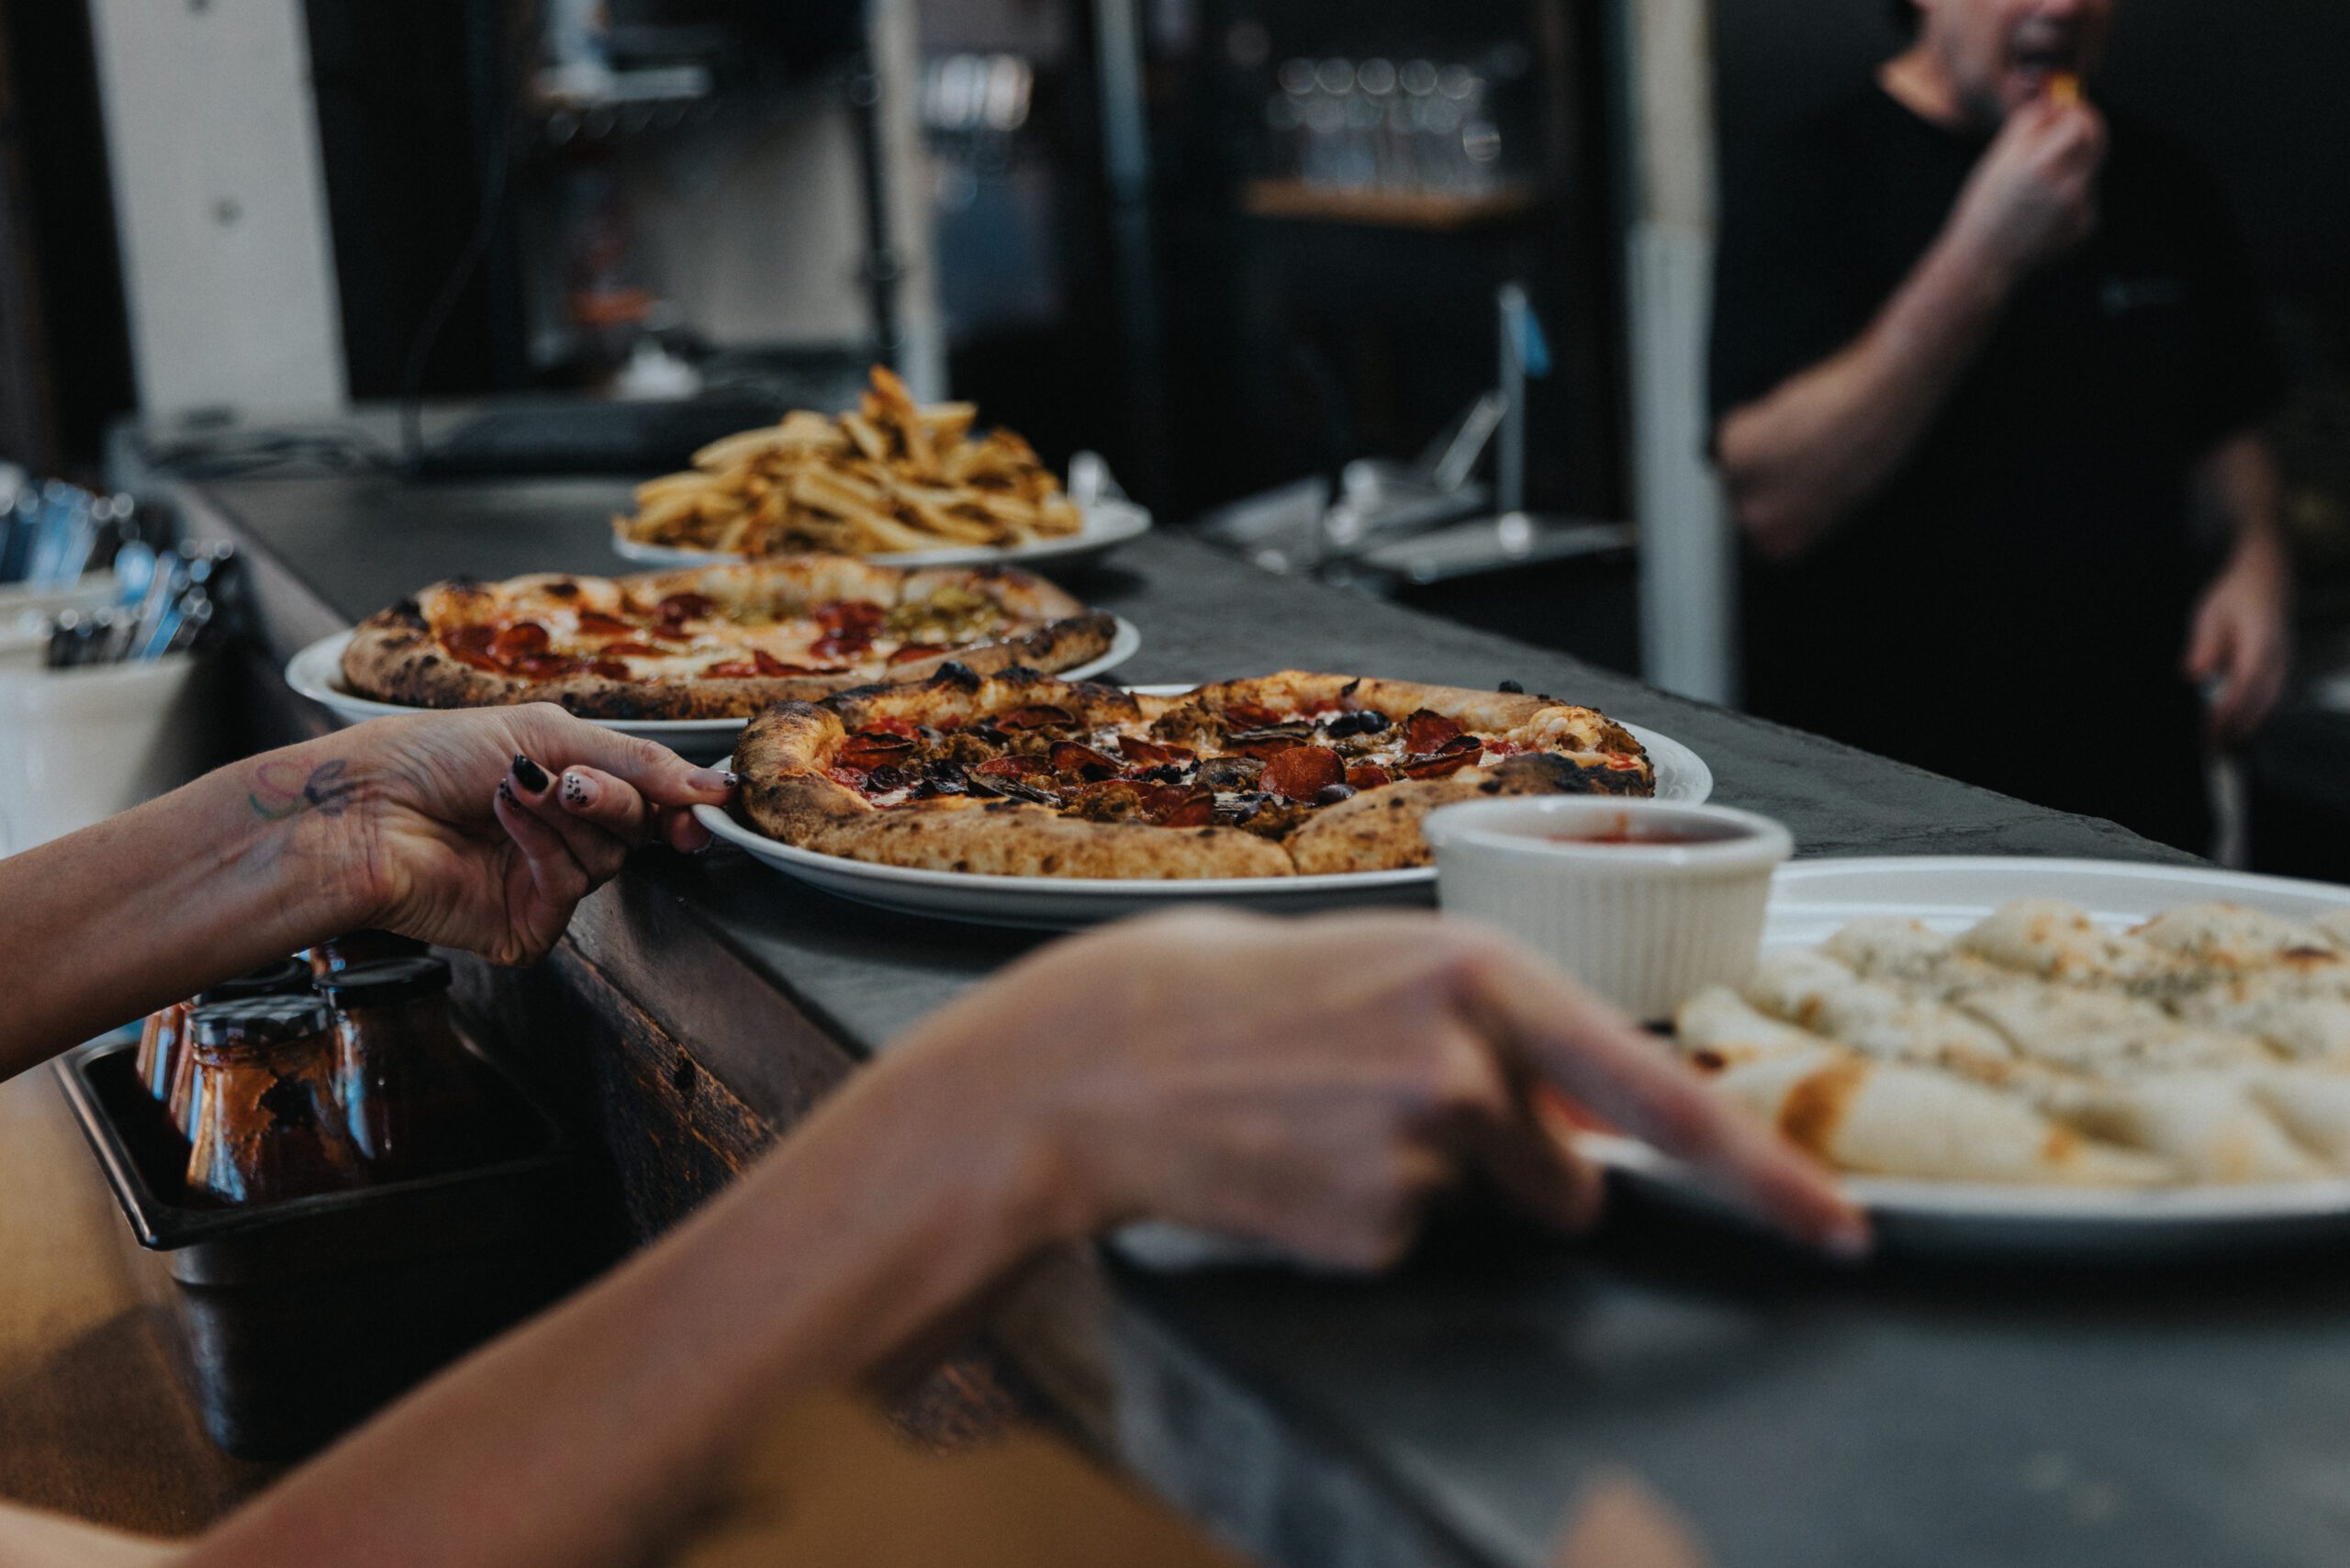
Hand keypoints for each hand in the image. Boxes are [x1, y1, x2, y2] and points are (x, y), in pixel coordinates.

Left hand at [311, 704, 736, 964]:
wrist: (358, 804)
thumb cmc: (430, 755)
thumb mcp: (546, 731)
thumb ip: (636, 761)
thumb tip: (715, 787)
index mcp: (567, 787)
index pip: (648, 800)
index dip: (679, 803)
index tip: (704, 804)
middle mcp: (560, 837)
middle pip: (637, 829)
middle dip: (611, 799)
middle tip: (574, 782)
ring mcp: (541, 884)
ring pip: (607, 860)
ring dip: (564, 818)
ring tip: (515, 791)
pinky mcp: (523, 927)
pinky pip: (568, 892)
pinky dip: (541, 849)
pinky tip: (502, 822)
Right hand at [884, 910, 1864, 1266]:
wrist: (1109, 1053)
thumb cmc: (1256, 994)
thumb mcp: (1396, 970)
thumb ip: (1511, 1037)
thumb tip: (1591, 1159)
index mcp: (1485, 975)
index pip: (1658, 1094)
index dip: (1762, 1172)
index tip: (1838, 1227)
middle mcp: (1464, 1062)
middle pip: (1565, 1177)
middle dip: (1514, 1166)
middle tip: (1387, 1102)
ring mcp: (1415, 1153)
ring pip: (1482, 1210)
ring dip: (1427, 1184)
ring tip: (1323, 1118)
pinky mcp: (1368, 1231)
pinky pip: (1410, 1245)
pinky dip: (1365, 1220)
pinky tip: (1296, 1162)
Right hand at [1945, 96, 2106, 284]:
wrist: (1984, 262)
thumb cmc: (1983, 211)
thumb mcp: (1997, 160)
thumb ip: (2029, 123)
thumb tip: (2054, 100)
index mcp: (2041, 165)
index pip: (2081, 122)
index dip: (2077, 111)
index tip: (2069, 109)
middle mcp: (2068, 186)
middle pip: (2097, 141)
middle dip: (2084, 131)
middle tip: (2068, 130)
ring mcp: (2080, 209)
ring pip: (2089, 169)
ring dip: (2073, 167)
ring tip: (2039, 189)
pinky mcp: (2086, 227)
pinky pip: (2086, 198)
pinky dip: (2070, 197)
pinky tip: (2044, 213)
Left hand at [2186, 533, 2292, 746]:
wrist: (2268, 575)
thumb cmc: (2236, 593)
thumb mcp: (2210, 613)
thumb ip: (2204, 645)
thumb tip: (2195, 675)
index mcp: (2260, 642)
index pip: (2243, 686)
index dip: (2226, 713)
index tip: (2210, 733)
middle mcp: (2279, 655)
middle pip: (2258, 701)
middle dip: (2234, 729)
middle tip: (2210, 753)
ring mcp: (2285, 661)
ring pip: (2267, 702)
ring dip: (2245, 725)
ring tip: (2220, 748)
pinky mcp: (2282, 665)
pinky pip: (2270, 696)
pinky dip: (2253, 714)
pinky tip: (2235, 728)